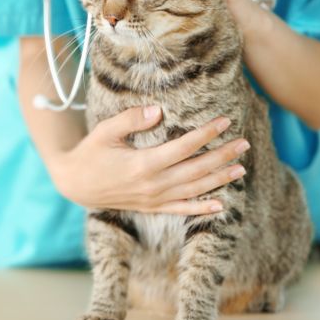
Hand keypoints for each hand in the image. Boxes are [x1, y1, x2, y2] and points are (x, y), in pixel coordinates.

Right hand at [52, 106, 248, 215]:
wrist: (75, 184)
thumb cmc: (91, 153)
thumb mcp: (105, 131)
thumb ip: (132, 119)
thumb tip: (159, 110)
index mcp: (143, 164)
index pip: (184, 147)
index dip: (206, 134)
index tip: (225, 121)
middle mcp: (153, 185)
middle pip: (196, 169)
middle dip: (222, 156)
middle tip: (243, 144)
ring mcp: (154, 199)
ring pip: (194, 190)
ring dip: (219, 179)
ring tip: (241, 168)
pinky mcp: (152, 207)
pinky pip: (182, 209)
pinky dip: (202, 209)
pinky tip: (220, 205)